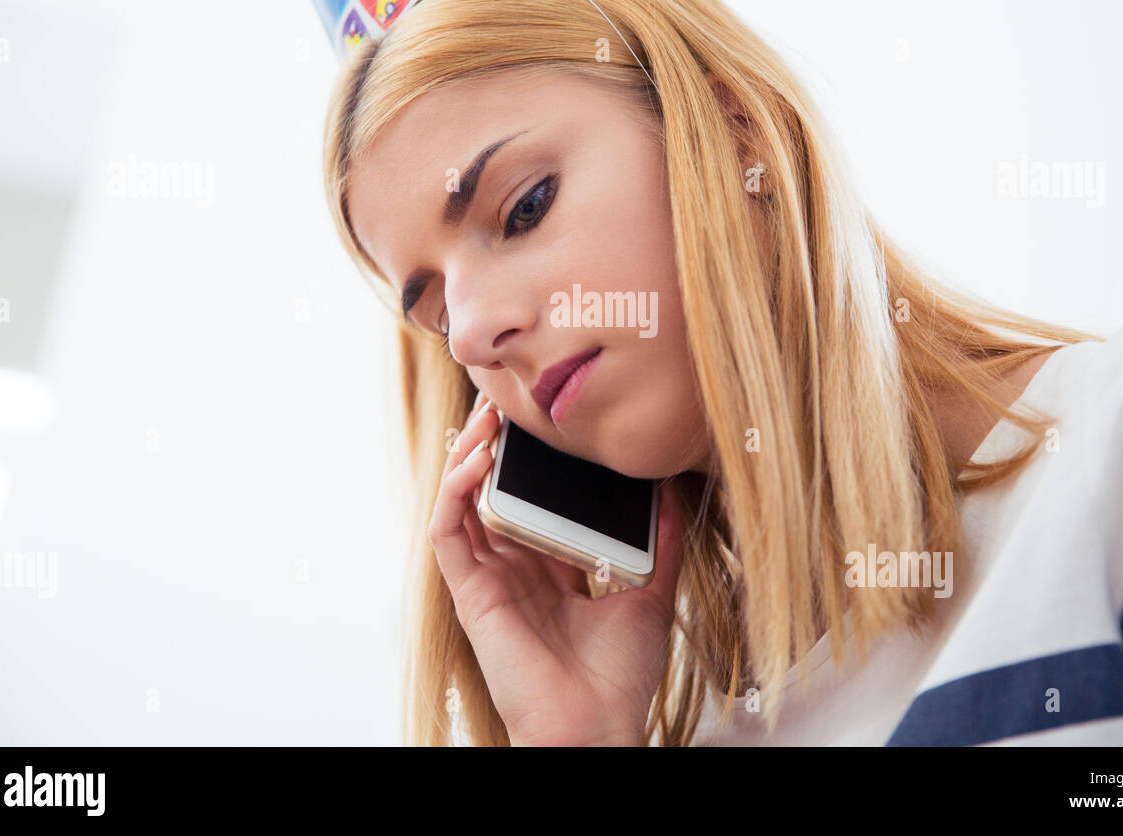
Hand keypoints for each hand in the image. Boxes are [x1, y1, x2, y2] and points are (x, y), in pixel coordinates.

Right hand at [429, 391, 685, 745]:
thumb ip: (660, 543)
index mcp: (549, 569)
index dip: (531, 460)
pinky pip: (448, 531)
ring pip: (462, 502)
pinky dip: (456, 490)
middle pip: (492, 492)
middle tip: (509, 397)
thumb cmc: (619, 677)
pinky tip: (476, 458)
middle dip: (495, 444)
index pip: (531, 500)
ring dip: (469, 454)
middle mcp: (513, 569)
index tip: (546, 419)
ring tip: (488, 413)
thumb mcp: (649, 593)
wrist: (599, 726)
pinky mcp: (469, 592)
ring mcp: (488, 579)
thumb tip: (674, 491)